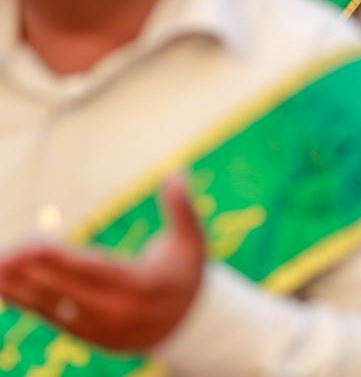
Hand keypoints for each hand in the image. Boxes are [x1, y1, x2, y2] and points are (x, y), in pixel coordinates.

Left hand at [0, 174, 204, 351]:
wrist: (187, 324)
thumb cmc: (185, 272)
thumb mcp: (193, 241)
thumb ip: (183, 208)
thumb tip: (177, 171)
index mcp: (146, 286)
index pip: (97, 271)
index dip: (61, 259)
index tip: (32, 244)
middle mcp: (121, 311)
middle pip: (68, 290)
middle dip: (31, 271)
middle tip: (3, 254)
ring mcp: (103, 328)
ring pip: (54, 308)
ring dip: (19, 289)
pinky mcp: (89, 337)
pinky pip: (53, 319)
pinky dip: (27, 302)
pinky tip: (5, 286)